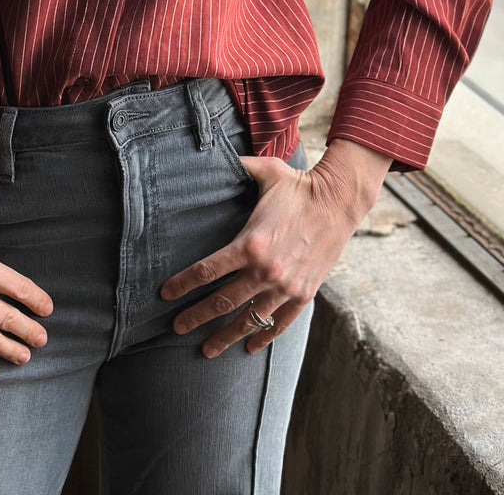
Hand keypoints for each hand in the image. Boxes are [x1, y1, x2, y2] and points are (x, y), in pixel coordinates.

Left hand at [160, 138, 392, 357]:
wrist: (338, 201)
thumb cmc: (297, 185)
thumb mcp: (264, 171)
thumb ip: (237, 167)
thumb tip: (214, 155)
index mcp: (250, 243)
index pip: (207, 270)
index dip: (182, 284)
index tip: (165, 295)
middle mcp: (266, 270)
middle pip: (221, 302)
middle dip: (195, 317)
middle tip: (176, 327)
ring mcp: (285, 286)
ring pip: (248, 319)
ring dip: (225, 336)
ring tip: (207, 349)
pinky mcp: (303, 294)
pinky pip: (279, 323)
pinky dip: (263, 336)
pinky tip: (249, 346)